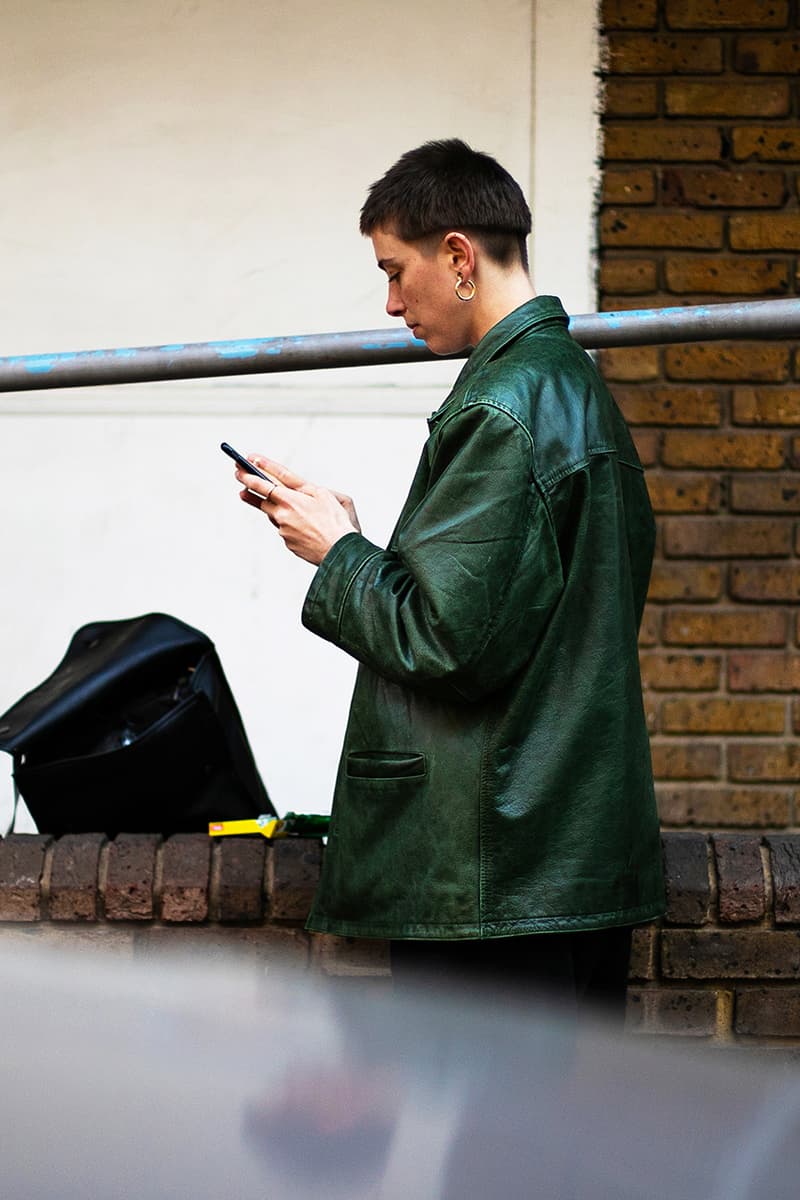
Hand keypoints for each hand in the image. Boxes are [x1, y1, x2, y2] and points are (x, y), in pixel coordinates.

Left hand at [235, 453, 360, 565]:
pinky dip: (286, 522)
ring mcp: (284, 528)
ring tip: (244, 492)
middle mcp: (284, 512)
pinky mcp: (287, 541)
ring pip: (271, 512)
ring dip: (260, 501)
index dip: (258, 469)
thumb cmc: (338, 522)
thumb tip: (294, 489)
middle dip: (248, 482)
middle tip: (237, 472)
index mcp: (293, 498)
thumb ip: (307, 489)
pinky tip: (296, 523)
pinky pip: (283, 528)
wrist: (340, 551)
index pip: (269, 480)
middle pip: (261, 495)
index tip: (247, 459)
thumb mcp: (327, 495)